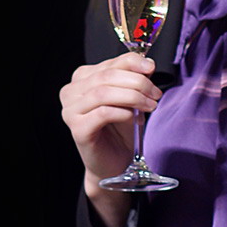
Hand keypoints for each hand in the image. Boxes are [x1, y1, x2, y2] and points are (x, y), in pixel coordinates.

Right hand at [59, 52, 162, 226]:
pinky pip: (103, 113)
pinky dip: (123, 112)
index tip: (152, 69)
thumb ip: (132, 79)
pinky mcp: (77, 129)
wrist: (115, 164)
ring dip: (133, 97)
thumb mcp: (128, 97)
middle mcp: (71, 92)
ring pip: (103, 93)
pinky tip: (135, 118)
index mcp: (82, 78)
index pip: (109, 62)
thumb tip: (147, 65)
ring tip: (150, 105)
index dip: (133, 62)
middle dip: (137, 82)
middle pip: (106, 76)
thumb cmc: (120, 129)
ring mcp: (70, 111)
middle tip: (155, 93)